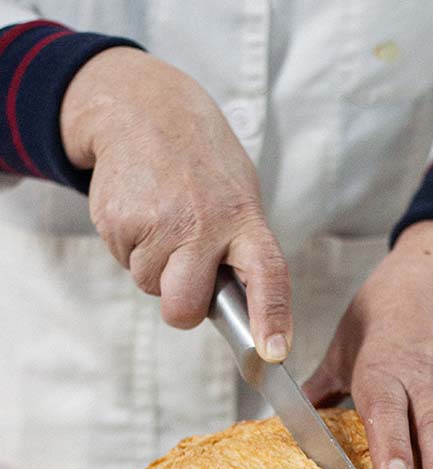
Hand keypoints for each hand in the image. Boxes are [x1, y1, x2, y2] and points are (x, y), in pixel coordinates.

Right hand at [60, 48, 290, 361]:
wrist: (145, 110)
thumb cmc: (202, 167)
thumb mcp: (238, 198)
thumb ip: (240, 252)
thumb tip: (240, 314)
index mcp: (245, 220)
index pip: (268, 277)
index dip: (271, 319)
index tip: (273, 352)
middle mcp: (204, 225)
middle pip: (184, 307)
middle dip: (179, 306)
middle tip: (181, 275)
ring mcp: (158, 224)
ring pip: (150, 286)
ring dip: (155, 265)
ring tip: (164, 220)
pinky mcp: (118, 221)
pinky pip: (125, 263)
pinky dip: (132, 246)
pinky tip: (142, 212)